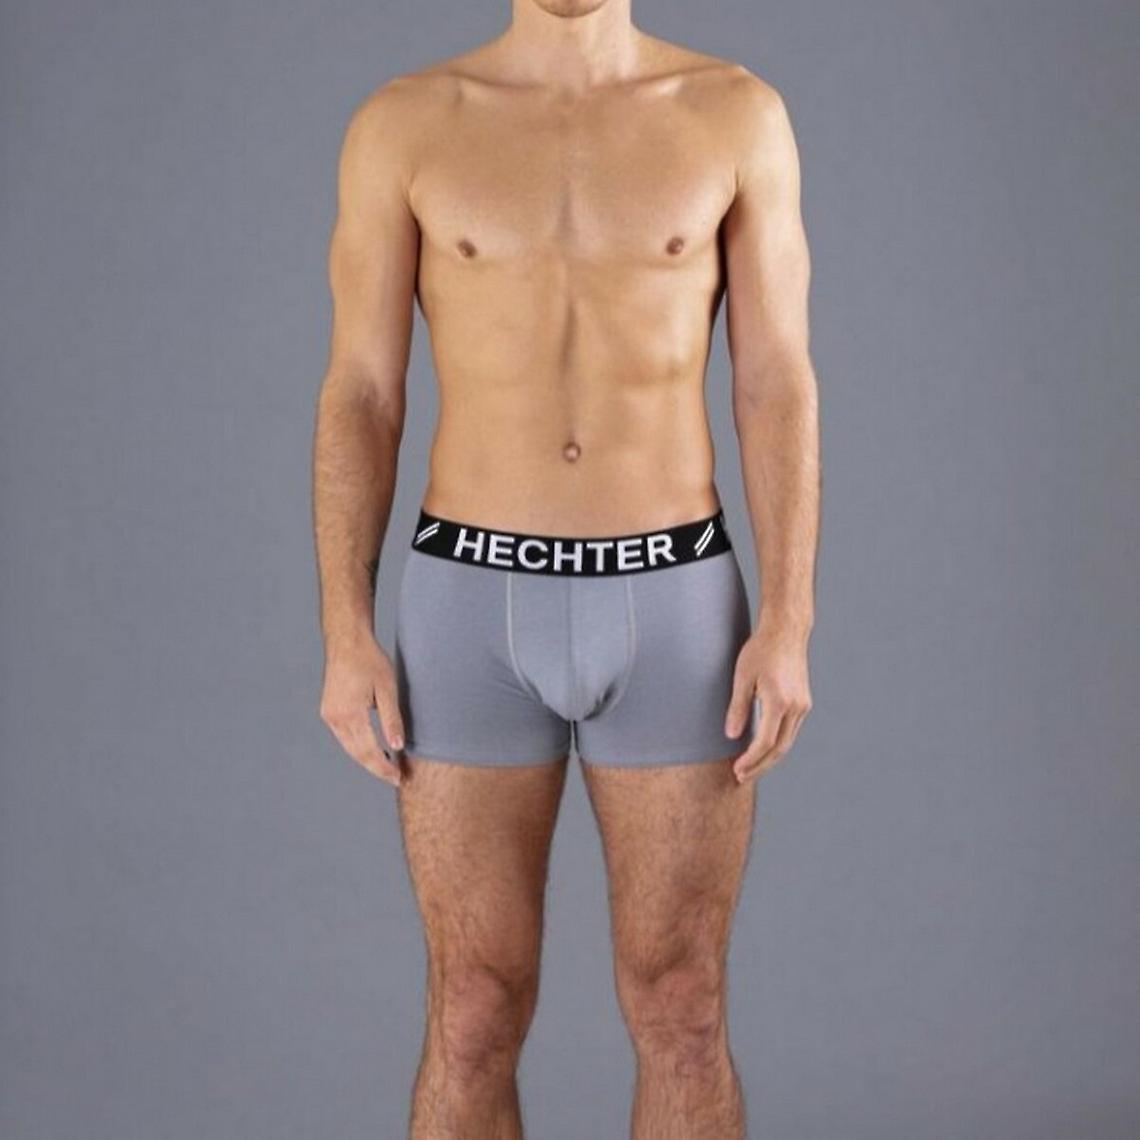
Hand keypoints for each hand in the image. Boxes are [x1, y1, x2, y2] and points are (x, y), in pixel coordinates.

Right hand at [319, 635, 404, 786]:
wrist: (346, 641)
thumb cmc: (369, 660)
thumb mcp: (387, 688)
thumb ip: (392, 719)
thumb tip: (397, 747)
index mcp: (349, 714)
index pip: (369, 751)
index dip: (384, 768)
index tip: (398, 777)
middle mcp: (335, 718)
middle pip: (357, 754)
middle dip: (376, 768)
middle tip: (395, 777)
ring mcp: (329, 715)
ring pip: (349, 747)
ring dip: (367, 759)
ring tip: (387, 766)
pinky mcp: (328, 711)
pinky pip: (344, 736)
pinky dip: (358, 746)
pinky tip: (372, 749)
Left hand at [724, 618, 812, 783]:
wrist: (786, 632)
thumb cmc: (761, 650)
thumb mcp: (743, 677)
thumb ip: (738, 708)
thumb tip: (731, 736)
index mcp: (780, 702)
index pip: (765, 743)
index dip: (751, 760)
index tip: (737, 770)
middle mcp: (796, 708)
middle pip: (779, 749)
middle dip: (760, 766)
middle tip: (741, 777)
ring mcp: (802, 706)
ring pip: (787, 742)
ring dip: (769, 758)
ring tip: (750, 768)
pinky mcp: (803, 702)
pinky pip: (790, 731)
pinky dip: (777, 744)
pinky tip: (763, 748)